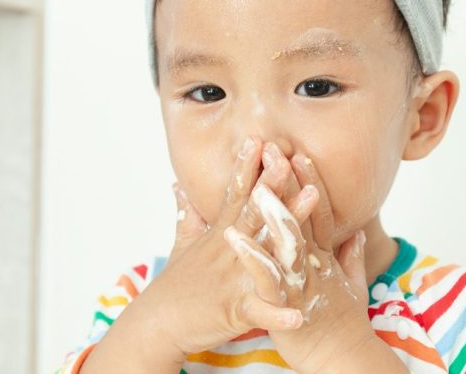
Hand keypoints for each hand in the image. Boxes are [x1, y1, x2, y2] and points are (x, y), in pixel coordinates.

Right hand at [84, 137, 310, 373]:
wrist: (156, 326)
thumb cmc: (173, 286)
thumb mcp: (181, 245)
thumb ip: (187, 214)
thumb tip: (179, 185)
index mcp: (220, 235)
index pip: (234, 195)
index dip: (245, 167)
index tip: (257, 140)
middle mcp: (228, 251)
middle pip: (253, 214)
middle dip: (271, 187)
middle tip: (288, 159)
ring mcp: (232, 280)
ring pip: (265, 253)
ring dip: (288, 233)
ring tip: (309, 212)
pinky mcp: (235, 311)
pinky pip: (260, 313)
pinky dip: (279, 315)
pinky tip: (300, 316)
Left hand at [223, 143, 389, 372]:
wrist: (345, 358)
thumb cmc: (343, 323)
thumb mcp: (352, 285)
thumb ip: (352, 257)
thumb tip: (358, 233)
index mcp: (324, 256)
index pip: (318, 211)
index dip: (308, 182)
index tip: (298, 153)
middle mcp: (315, 262)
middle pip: (302, 215)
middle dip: (287, 182)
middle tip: (275, 148)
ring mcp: (303, 281)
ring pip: (286, 239)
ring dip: (271, 210)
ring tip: (254, 183)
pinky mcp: (287, 303)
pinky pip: (265, 276)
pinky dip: (250, 254)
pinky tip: (231, 235)